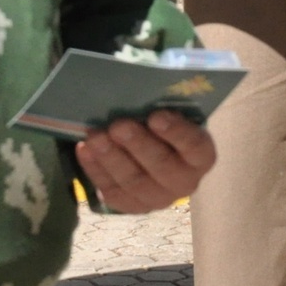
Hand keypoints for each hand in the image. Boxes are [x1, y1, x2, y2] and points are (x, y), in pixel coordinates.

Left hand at [74, 110, 216, 212]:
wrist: (151, 148)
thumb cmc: (161, 123)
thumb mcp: (169, 110)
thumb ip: (161, 102)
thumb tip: (142, 80)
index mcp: (201, 156)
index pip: (195, 146)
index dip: (177, 132)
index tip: (156, 116)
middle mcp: (184, 182)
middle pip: (162, 166)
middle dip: (138, 145)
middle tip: (118, 126)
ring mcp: (158, 198)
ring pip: (134, 182)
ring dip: (111, 157)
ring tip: (94, 136)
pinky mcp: (132, 205)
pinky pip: (113, 191)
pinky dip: (96, 170)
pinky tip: (84, 149)